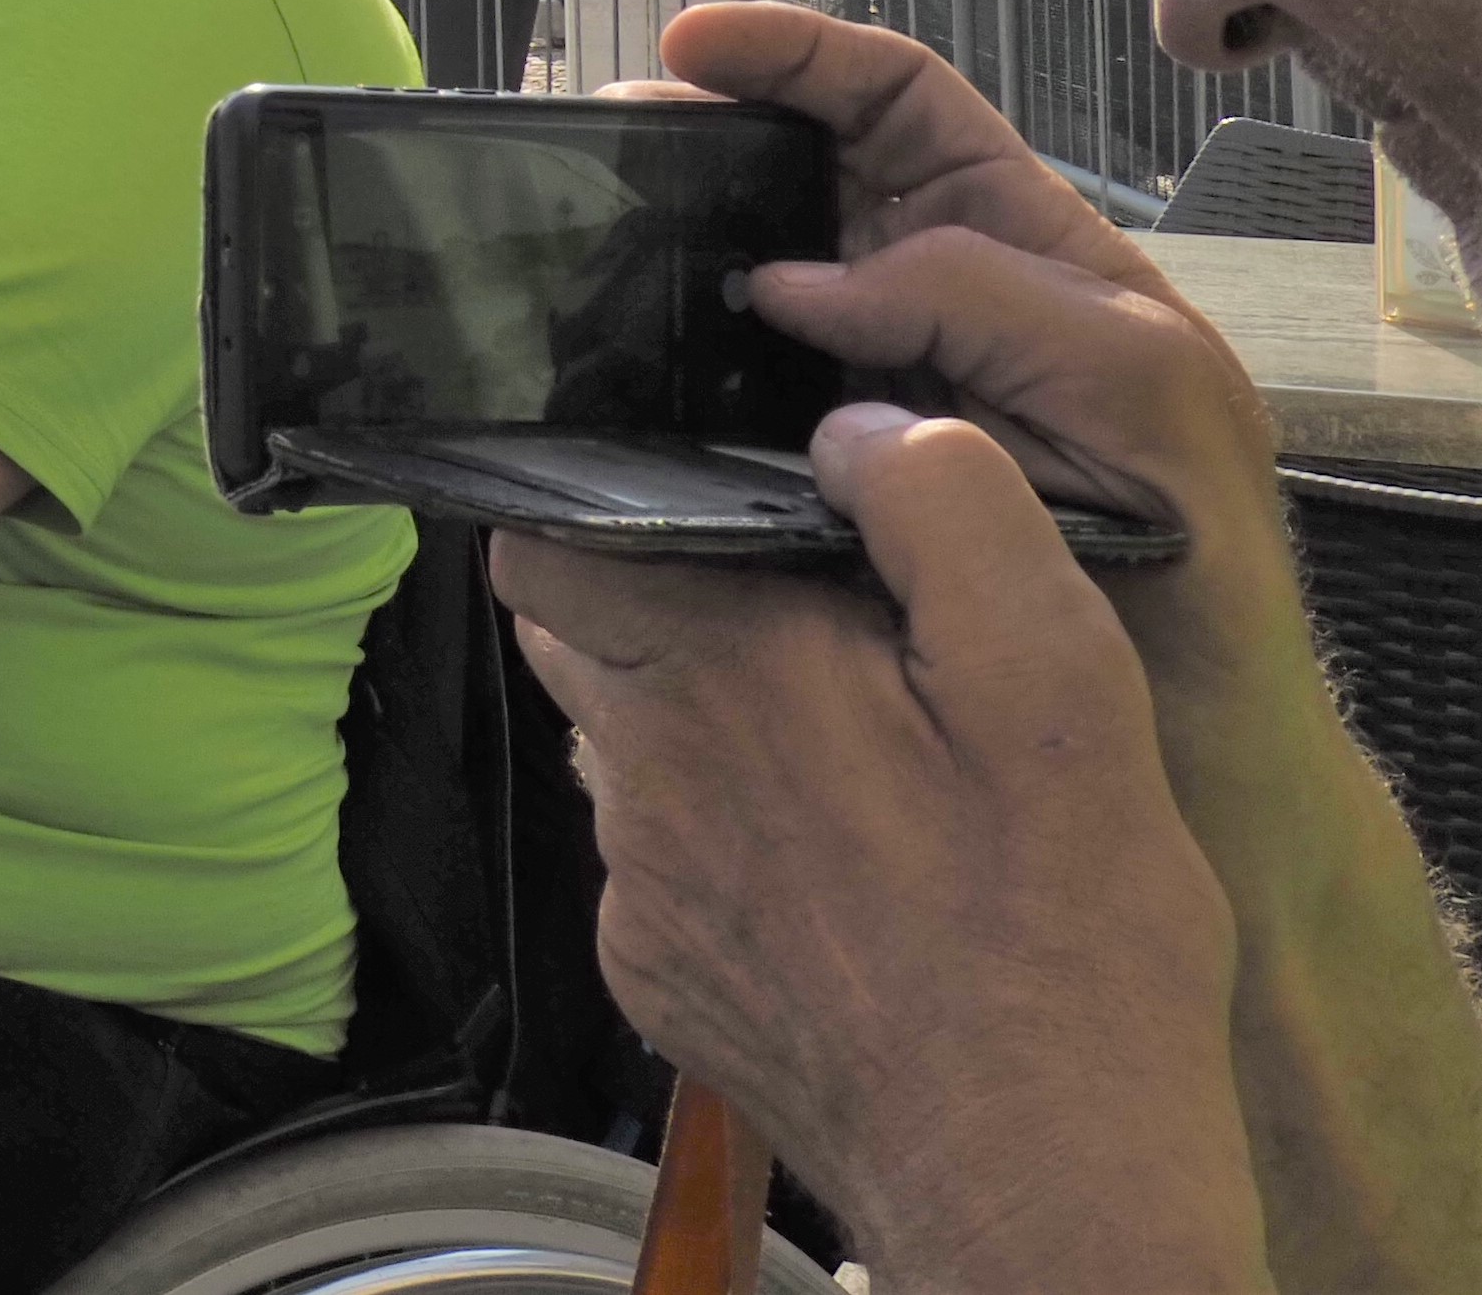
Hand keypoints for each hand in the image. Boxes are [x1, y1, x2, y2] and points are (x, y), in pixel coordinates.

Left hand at [497, 406, 1269, 1291]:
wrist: (1043, 1176)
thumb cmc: (1061, 943)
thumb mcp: (1058, 679)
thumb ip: (944, 512)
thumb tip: (854, 428)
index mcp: (716, 674)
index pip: (543, 537)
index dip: (599, 497)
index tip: (686, 500)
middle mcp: (641, 776)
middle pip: (580, 632)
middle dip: (661, 597)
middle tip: (802, 621)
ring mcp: (641, 887)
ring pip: (623, 745)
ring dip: (704, 720)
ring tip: (845, 746)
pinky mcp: (661, 972)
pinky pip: (662, 858)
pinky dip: (731, 836)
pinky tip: (844, 865)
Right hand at [647, 5, 1302, 724]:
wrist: (1179, 720)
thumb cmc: (1191, 539)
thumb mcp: (1132, 381)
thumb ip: (983, 301)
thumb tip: (797, 281)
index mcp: (1015, 235)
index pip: (894, 97)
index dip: (796, 54)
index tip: (695, 46)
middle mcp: (925, 292)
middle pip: (792, 167)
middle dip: (699, 130)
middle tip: (610, 136)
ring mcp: (858, 377)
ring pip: (741, 272)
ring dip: (666, 243)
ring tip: (587, 231)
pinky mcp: (805, 464)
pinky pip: (721, 391)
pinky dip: (664, 366)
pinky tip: (617, 358)